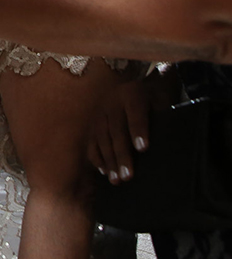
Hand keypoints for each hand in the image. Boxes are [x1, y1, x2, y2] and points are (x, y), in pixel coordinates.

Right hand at [88, 69, 154, 183]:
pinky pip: (91, 141)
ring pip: (102, 138)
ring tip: (117, 180)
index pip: (135, 113)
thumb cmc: (153, 96)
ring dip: (109, 161)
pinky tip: (104, 171)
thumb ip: (162, 115)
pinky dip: (96, 157)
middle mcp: (112, 102)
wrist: (132, 79)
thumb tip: (167, 140)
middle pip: (116, 131)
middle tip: (128, 176)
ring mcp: (100, 112)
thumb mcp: (160, 100)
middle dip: (122, 155)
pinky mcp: (92, 122)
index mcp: (132, 94)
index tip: (143, 148)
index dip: (138, 130)